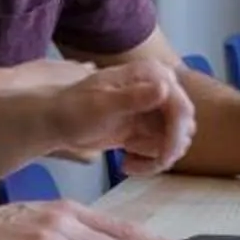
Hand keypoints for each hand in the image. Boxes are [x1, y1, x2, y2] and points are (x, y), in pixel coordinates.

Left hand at [39, 59, 196, 169]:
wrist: (55, 122)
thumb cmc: (72, 109)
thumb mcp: (101, 106)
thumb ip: (133, 97)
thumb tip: (164, 88)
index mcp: (150, 74)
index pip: (180, 105)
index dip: (177, 132)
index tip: (165, 156)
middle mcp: (158, 87)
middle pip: (184, 124)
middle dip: (168, 149)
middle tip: (148, 165)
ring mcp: (155, 108)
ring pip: (177, 139)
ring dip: (158, 158)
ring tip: (128, 163)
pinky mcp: (149, 127)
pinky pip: (163, 149)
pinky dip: (149, 162)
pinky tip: (126, 163)